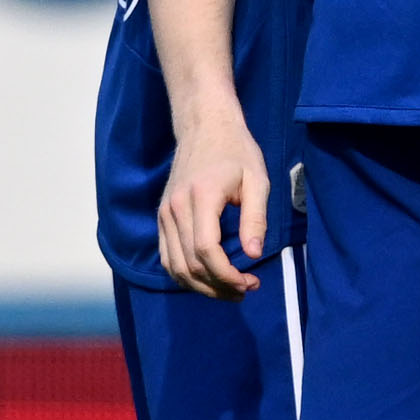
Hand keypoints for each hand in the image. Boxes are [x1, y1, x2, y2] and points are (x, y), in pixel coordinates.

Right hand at [156, 113, 273, 298]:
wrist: (204, 128)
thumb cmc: (236, 152)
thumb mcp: (258, 180)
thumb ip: (256, 218)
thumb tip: (254, 254)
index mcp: (200, 197)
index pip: (206, 250)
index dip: (227, 274)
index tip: (250, 283)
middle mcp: (175, 209)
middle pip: (189, 263)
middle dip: (218, 285)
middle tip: (247, 290)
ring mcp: (164, 214)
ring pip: (174, 266)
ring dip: (201, 286)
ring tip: (231, 291)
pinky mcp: (162, 218)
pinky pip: (167, 257)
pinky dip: (185, 275)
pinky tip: (210, 280)